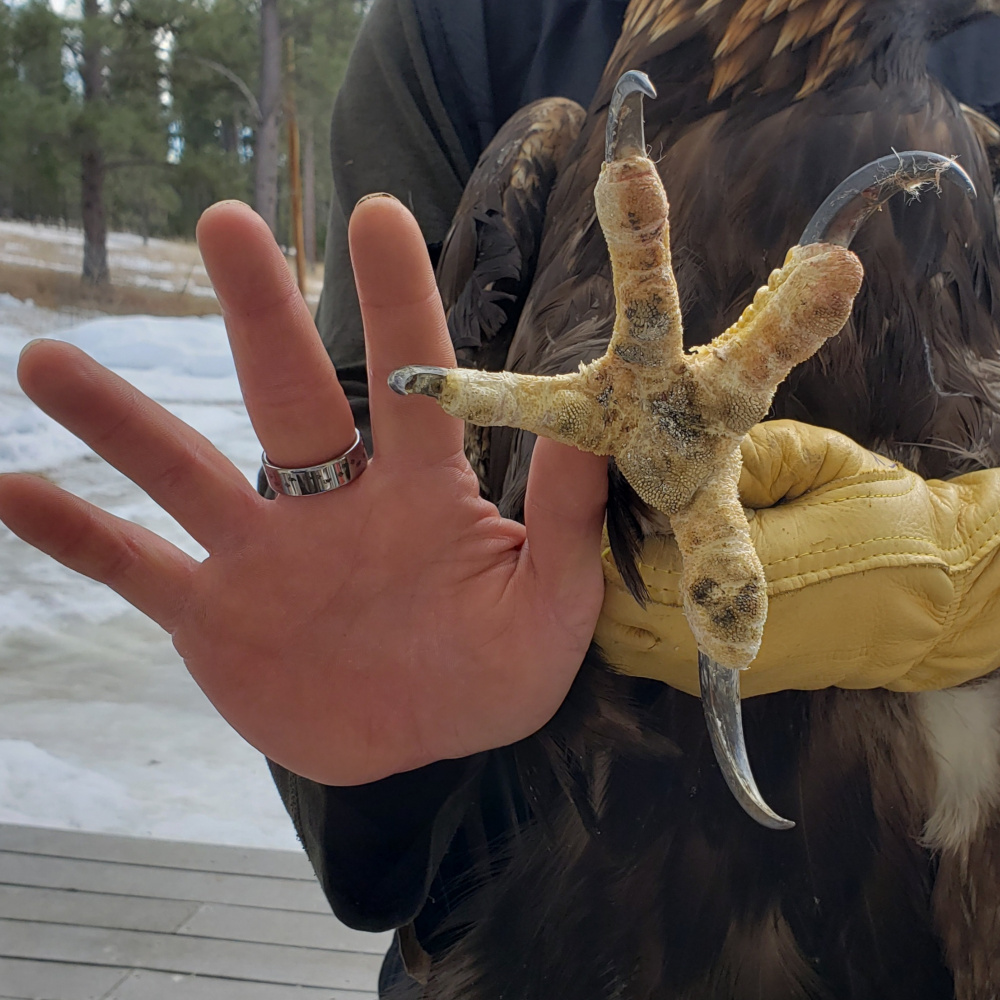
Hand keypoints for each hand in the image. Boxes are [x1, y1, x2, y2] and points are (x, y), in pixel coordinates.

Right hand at [0, 197, 607, 785]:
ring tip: (48, 362)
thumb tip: (585, 425)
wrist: (423, 752)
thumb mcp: (552, 607)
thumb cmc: (496, 674)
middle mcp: (333, 506)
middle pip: (289, 398)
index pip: (411, 388)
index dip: (399, 304)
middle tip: (225, 222)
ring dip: (123, 421)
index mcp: (422, 497)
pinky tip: (9, 490)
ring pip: (187, 472)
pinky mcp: (214, 616)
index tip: (378, 213)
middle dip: (259, 315)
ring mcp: (265, 557)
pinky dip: (79, 536)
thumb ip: (562, 522)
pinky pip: (139, 568)